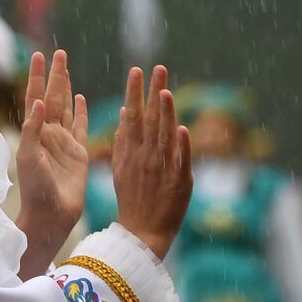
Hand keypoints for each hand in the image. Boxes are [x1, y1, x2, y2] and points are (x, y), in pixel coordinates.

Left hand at [16, 50, 88, 261]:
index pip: (35, 97)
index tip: (38, 55)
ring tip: (67, 68)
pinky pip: (80, 126)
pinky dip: (80, 111)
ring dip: (67, 87)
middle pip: (53, 96)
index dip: (37, 76)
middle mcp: (49, 133)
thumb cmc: (36, 190)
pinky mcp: (78, 152)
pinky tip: (81, 97)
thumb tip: (39, 102)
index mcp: (35, 133)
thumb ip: (33, 130)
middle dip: (55, 75)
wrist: (52, 215)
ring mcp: (64, 142)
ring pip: (66, 107)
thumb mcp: (30, 158)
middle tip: (58, 53)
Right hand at [113, 65, 192, 259]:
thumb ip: (122, 140)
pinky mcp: (180, 181)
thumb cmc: (132, 198)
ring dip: (165, 114)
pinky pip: (181, 160)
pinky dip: (181, 145)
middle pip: (150, 120)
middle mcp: (146, 157)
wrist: (142, 232)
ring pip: (164, 136)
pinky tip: (181, 128)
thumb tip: (125, 112)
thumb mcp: (120, 168)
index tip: (136, 71)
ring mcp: (163, 168)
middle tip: (157, 68)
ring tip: (166, 91)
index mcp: (131, 152)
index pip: (133, 116)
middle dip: (152, 93)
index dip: (135, 93)